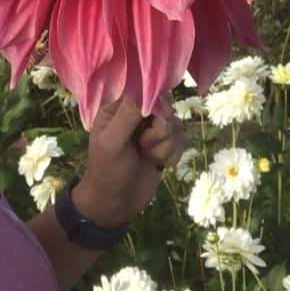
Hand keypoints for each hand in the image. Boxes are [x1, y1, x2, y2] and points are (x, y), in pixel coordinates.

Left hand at [71, 97, 184, 226]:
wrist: (116, 203)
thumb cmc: (107, 171)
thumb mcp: (112, 142)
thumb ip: (128, 115)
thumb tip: (146, 90)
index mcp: (117, 105)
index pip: (142, 87)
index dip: (153, 98)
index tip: (154, 116)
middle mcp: (136, 112)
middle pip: (165, 104)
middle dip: (160, 129)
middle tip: (144, 145)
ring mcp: (152, 128)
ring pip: (176, 124)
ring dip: (165, 145)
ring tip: (148, 157)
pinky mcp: (165, 144)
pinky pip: (182, 140)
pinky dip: (172, 154)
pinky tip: (158, 164)